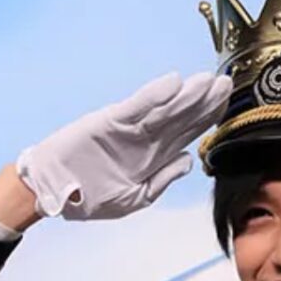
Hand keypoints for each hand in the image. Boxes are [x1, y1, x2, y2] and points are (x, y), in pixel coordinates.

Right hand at [15, 71, 231, 219]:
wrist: (52, 193)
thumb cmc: (89, 197)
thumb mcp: (134, 198)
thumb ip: (162, 179)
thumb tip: (188, 161)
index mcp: (153, 157)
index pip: (187, 133)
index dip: (207, 118)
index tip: (228, 104)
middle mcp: (145, 139)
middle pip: (182, 117)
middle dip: (205, 101)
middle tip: (227, 83)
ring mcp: (128, 129)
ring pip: (165, 109)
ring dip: (187, 95)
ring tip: (208, 81)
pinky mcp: (109, 122)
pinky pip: (136, 108)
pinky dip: (154, 95)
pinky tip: (173, 84)